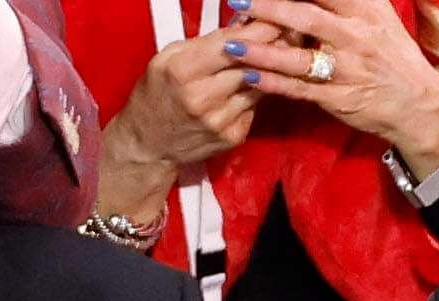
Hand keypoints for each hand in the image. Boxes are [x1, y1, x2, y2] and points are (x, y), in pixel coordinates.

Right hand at [108, 21, 281, 174]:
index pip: (233, 45)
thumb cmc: (156, 96)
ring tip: (280, 53)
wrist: (149, 143)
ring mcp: (220, 120)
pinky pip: (255, 105)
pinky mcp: (232, 135)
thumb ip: (206, 41)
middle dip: (272, 45)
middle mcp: (202, 98)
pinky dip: (257, 92)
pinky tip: (254, 83)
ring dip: (271, 68)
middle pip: (251, 64)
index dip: (260, 29)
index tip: (277, 18)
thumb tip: (241, 24)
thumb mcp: (169, 57)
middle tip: (289, 31)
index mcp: (183, 72)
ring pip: (259, 84)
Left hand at [215, 0, 438, 180]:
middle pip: (306, 17)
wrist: (418, 104)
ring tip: (231, 45)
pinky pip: (300, 89)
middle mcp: (356, 36)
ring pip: (298, 57)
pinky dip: (274, 83)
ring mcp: (346, 70)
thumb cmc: (392, 54)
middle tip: (237, 1)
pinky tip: (249, 76)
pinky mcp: (339, 99)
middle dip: (269, 7)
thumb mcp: (379, 15)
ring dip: (261, 51)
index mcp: (365, 9)